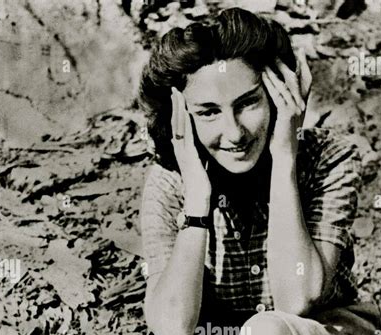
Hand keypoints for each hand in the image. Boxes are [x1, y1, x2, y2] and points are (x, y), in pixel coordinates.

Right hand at [171, 87, 211, 212]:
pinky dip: (185, 124)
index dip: (177, 111)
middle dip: (175, 105)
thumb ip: (201, 156)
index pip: (178, 126)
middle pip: (175, 122)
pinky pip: (186, 137)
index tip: (178, 97)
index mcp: (182, 150)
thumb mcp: (201, 166)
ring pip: (178, 126)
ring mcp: (183, 153)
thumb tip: (206, 150)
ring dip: (177, 110)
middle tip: (174, 89)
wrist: (198, 200)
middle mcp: (179, 150)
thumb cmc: (201, 186)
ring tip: (177, 94)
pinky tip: (186, 112)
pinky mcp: (189, 157)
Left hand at [262, 53, 311, 160]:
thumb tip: (276, 95)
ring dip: (276, 70)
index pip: (306, 82)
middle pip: (297, 78)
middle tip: (280, 50)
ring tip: (267, 59)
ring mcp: (296, 109)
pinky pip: (278, 95)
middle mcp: (301, 105)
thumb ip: (283, 106)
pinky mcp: (287, 114)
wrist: (285, 154)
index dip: (304, 66)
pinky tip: (263, 75)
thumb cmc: (281, 139)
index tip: (301, 52)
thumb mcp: (284, 119)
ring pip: (286, 84)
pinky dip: (270, 83)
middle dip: (289, 63)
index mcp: (302, 105)